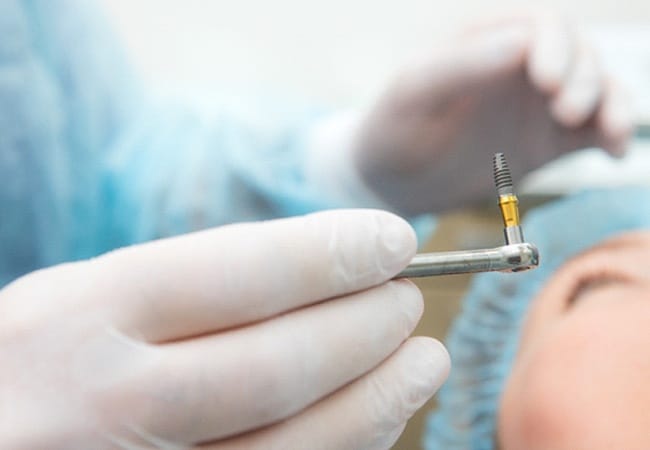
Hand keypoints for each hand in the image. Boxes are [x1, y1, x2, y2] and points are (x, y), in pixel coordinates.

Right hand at [0, 209, 448, 448]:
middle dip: (365, 328)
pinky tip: (375, 417)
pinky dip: (344, 449)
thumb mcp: (80, 302)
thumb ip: (188, 289)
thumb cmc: (37, 363)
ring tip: (424, 361)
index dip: (330, 255)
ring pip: (293, 446)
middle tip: (409, 302)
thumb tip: (323, 268)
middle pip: (276, 367)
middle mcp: (98, 407)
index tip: (393, 241)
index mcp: (75, 321)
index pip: (236, 275)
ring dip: (378, 400)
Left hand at [354, 10, 633, 213]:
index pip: (541, 27)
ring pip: (596, 90)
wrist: (392, 183)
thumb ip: (462, 64)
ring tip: (609, 133)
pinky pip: (592, 132)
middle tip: (566, 112)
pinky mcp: (548, 142)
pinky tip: (613, 152)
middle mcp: (520, 67)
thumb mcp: (415, 92)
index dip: (555, 48)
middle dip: (584, 78)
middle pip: (578, 55)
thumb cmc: (393, 128)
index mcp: (487, 41)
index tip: (546, 82)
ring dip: (612, 106)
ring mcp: (537, 105)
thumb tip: (522, 41)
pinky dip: (610, 137)